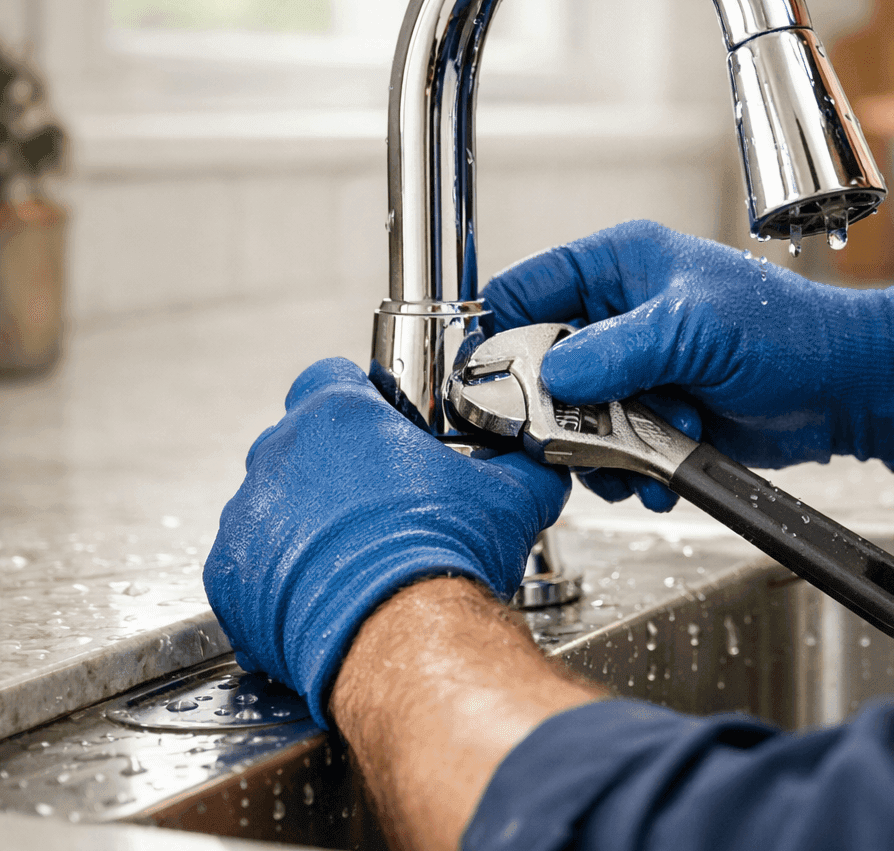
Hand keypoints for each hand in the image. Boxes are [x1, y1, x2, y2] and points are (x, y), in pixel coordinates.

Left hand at [203, 358, 569, 724]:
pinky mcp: (229, 582)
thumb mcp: (515, 498)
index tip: (383, 428)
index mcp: (339, 418)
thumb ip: (525, 469)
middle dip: (334, 469)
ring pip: (272, 508)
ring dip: (306, 526)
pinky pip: (251, 570)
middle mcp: (279, 458)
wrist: (405, 640)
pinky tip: (327, 599)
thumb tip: (542, 470)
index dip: (359, 399)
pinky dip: (281, 582)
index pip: (330, 376)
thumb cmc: (444, 556)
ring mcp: (247, 520)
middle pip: (299, 445)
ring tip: (357, 560)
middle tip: (382, 503)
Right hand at [480, 220, 893, 509]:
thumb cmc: (790, 334)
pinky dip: (628, 470)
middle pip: (539, 368)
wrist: (844, 390)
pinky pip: (610, 450)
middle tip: (592, 431)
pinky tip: (662, 470)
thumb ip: (617, 351)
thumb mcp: (696, 330)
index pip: (523, 292)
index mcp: (619, 264)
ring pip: (572, 420)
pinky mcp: (653, 415)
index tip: (498, 388)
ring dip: (606, 446)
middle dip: (564, 411)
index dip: (501, 339)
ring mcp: (635, 368)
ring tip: (657, 441)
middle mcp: (618, 314)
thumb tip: (552, 378)